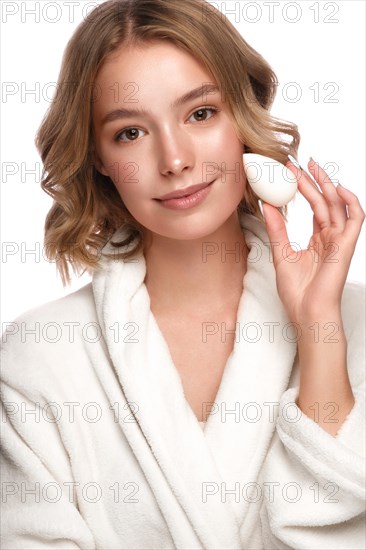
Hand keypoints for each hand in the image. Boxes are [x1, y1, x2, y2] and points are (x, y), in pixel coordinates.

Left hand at [261, 157, 364, 323]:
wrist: (307, 312)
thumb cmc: (297, 292)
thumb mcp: (281, 254)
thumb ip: (277, 229)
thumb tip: (266, 205)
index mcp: (318, 241)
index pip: (314, 208)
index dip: (304, 189)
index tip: (290, 173)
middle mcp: (330, 238)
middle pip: (324, 202)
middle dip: (313, 181)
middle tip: (298, 163)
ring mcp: (339, 241)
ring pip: (337, 205)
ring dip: (326, 185)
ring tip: (312, 167)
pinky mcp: (346, 245)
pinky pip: (355, 218)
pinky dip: (350, 202)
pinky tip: (337, 188)